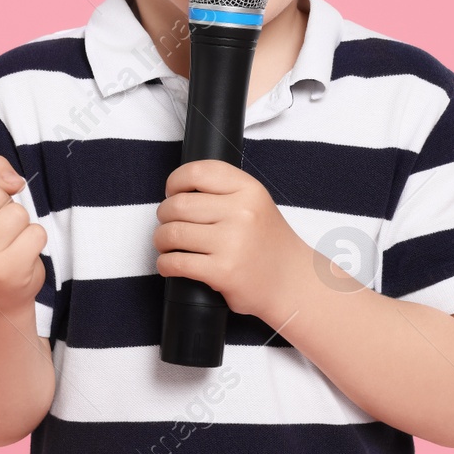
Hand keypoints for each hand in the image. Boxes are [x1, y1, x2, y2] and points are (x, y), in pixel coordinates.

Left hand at [153, 159, 311, 323]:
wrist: (292, 282)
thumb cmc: (267, 243)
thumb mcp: (256, 204)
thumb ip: (225, 191)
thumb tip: (177, 190)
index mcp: (249, 190)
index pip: (198, 172)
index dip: (175, 181)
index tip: (171, 193)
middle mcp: (242, 213)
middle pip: (178, 204)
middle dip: (164, 215)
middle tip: (168, 224)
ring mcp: (232, 243)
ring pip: (172, 233)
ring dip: (161, 240)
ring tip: (167, 245)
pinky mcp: (222, 272)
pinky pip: (176, 262)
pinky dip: (164, 264)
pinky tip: (169, 265)